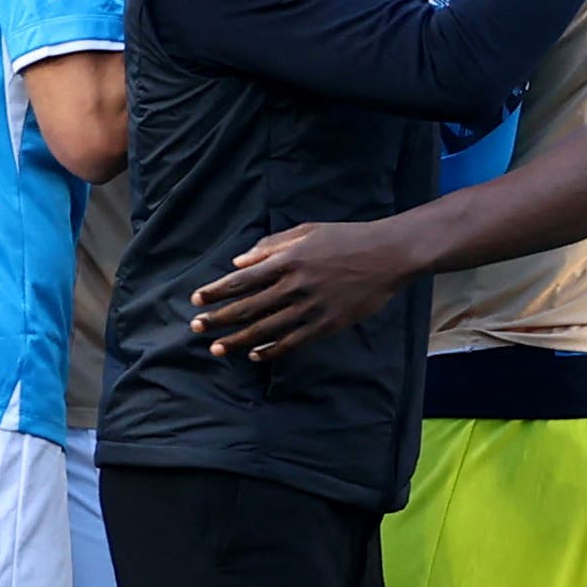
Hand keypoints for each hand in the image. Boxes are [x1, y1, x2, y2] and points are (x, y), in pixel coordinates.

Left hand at [193, 218, 416, 359]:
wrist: (389, 254)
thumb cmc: (347, 237)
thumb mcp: (307, 231)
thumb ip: (271, 245)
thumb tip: (239, 262)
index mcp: (287, 259)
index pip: (241, 280)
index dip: (216, 292)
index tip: (196, 301)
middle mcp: (295, 285)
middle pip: (247, 307)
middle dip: (218, 319)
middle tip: (196, 328)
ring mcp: (312, 307)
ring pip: (266, 328)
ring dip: (238, 340)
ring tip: (217, 348)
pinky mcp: (328, 323)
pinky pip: (293, 341)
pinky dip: (271, 350)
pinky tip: (255, 356)